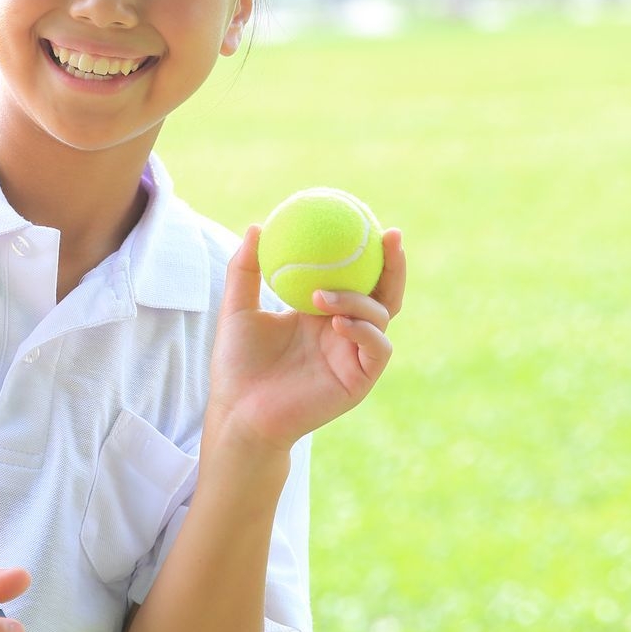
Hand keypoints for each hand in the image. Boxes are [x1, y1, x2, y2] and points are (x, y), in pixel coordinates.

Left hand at [207, 224, 406, 453]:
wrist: (238, 412)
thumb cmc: (236, 365)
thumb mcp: (237, 309)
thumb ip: (245, 269)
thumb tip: (257, 226)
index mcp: (322, 312)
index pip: (355, 276)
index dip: (367, 250)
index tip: (367, 219)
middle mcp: (344, 331)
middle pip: (383, 292)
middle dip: (394, 264)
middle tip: (390, 236)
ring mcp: (354, 356)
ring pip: (381, 317)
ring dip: (358, 300)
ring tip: (323, 296)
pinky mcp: (359, 381)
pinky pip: (376, 349)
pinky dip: (364, 331)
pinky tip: (338, 323)